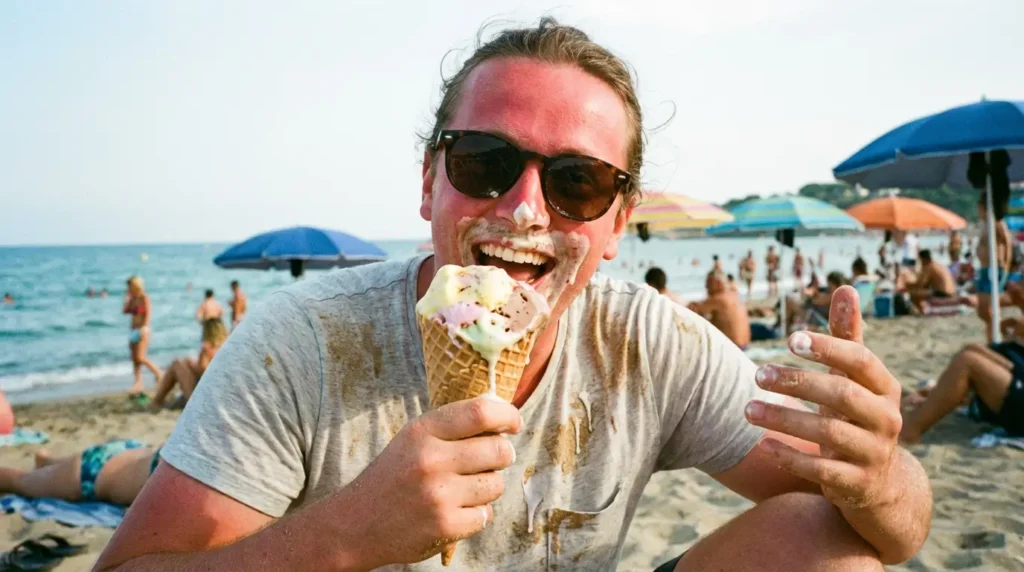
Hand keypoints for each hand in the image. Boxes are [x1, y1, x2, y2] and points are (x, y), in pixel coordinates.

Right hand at [329, 395, 520, 567]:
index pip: (481, 412)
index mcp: (423, 431)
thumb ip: (453, 426)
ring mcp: (439, 494)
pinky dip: (476, 514)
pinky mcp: (445, 525)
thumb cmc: (394, 475)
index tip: (513, 423)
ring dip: (487, 487)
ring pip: (496, 484)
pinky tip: (454, 510)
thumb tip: (504, 415)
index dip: (507, 415)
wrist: (356, 523)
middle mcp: (431, 459)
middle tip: (489, 461)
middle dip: (502, 455)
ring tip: (462, 489)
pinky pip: (486, 514)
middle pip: (499, 450)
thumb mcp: (414, 439)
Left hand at [746, 285, 902, 509]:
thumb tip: (845, 288)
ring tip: (747, 409)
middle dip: (797, 382)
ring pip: (828, 433)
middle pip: (841, 395)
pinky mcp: (856, 484)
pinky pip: (821, 470)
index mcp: (886, 388)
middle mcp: (886, 419)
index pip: (860, 361)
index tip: (790, 339)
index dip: (827, 348)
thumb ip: (847, 337)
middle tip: (758, 374)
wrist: (879, 484)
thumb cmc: (857, 414)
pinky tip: (763, 444)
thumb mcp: (854, 379)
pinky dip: (791, 456)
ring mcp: (873, 453)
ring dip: (784, 419)